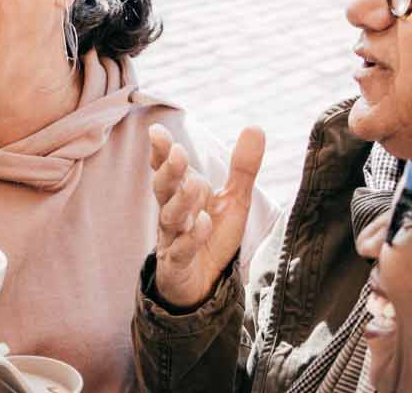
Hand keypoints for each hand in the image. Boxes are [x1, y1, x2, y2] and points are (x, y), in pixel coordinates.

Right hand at [148, 124, 264, 309]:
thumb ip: (242, 167)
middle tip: (179, 153)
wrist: (202, 285)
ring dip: (181, 200)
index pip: (166, 169)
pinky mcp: (178, 265)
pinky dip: (190, 237)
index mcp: (181, 194)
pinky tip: (202, 224)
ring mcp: (172, 239)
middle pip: (164, 188)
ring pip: (170, 217)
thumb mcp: (233, 200)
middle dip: (169, 170)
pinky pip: (180, 250)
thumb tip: (255, 127)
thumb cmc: (212, 236)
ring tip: (196, 185)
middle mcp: (172, 213)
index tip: (156, 131)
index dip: (160, 151)